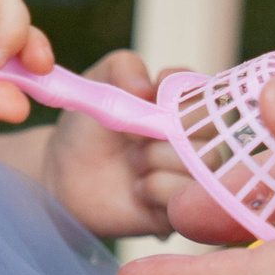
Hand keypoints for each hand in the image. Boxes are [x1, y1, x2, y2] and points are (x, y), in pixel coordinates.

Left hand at [40, 51, 198, 238]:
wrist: (64, 175)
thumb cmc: (87, 128)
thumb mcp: (99, 82)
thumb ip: (124, 66)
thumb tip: (148, 89)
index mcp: (185, 106)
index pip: (209, 93)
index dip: (179, 96)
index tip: (147, 97)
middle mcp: (196, 140)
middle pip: (210, 130)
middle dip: (165, 130)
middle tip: (133, 137)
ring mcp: (192, 175)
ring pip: (202, 164)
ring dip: (156, 160)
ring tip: (133, 165)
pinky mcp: (183, 208)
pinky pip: (187, 197)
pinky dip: (156, 190)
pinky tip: (138, 190)